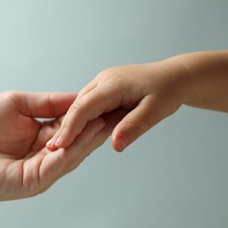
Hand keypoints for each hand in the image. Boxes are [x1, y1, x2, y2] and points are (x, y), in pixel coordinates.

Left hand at [0, 91, 107, 201]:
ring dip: (89, 137)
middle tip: (116, 111)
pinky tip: (84, 135)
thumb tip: (76, 97)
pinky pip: (59, 164)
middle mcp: (44, 152)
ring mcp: (41, 168)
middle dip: (96, 126)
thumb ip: (48, 102)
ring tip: (105, 120)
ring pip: (73, 153)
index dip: (89, 114)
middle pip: (77, 139)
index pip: (72, 124)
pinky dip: (73, 150)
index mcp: (40, 134)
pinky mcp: (34, 181)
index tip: (107, 101)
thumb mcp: (17, 104)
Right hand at [47, 61, 189, 151]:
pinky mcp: (105, 88)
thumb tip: (115, 145)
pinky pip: (88, 103)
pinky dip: (81, 118)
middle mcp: (103, 81)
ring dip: (71, 123)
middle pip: (77, 106)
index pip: (83, 108)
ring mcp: (102, 82)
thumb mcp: (155, 111)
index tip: (58, 147)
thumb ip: (134, 127)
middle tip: (52, 150)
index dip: (70, 128)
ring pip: (80, 104)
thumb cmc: (167, 91)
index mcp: (112, 84)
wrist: (174, 76)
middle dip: (65, 127)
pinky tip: (78, 132)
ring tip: (60, 145)